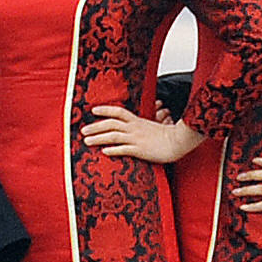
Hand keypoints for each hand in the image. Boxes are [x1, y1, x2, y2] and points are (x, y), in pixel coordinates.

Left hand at [83, 105, 201, 163]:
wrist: (179, 141)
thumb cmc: (169, 136)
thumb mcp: (155, 127)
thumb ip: (144, 126)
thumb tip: (137, 126)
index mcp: (138, 121)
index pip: (118, 112)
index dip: (105, 110)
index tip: (93, 110)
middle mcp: (135, 128)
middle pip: (111, 124)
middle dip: (95, 126)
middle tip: (82, 131)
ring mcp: (136, 139)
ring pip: (113, 136)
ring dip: (98, 138)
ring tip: (86, 142)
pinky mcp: (140, 150)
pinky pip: (123, 149)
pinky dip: (113, 150)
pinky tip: (104, 152)